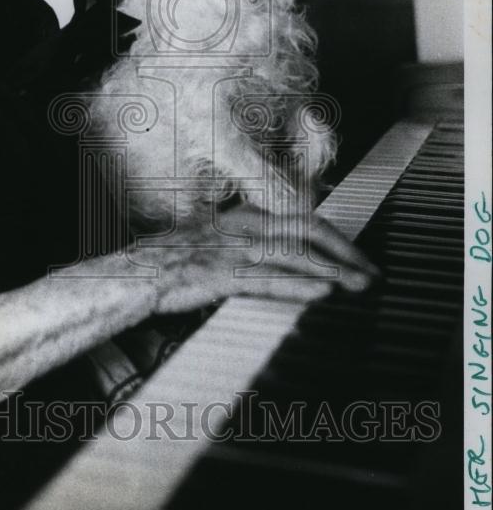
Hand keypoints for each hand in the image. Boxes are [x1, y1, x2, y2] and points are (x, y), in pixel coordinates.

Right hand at [132, 203, 378, 315]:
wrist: (138, 272)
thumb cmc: (176, 261)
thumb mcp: (217, 242)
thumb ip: (251, 244)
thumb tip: (286, 257)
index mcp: (245, 216)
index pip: (302, 219)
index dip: (336, 238)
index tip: (357, 256)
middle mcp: (243, 227)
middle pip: (307, 229)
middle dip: (345, 250)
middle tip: (370, 271)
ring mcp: (233, 249)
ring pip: (294, 254)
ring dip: (333, 269)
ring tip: (359, 285)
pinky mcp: (221, 274)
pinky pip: (268, 280)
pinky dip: (299, 286)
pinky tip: (321, 293)